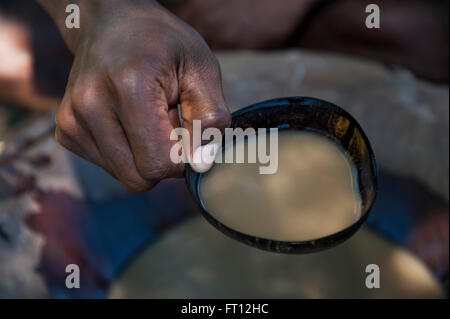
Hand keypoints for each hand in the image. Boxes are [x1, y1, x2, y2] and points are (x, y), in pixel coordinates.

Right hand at [42, 0, 229, 191]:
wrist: (111, 22)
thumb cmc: (163, 44)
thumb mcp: (202, 69)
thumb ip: (210, 119)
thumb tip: (200, 165)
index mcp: (129, 88)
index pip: (159, 163)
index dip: (183, 157)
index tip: (187, 130)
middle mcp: (90, 107)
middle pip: (139, 178)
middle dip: (163, 159)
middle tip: (168, 122)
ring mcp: (72, 120)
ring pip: (125, 176)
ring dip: (145, 154)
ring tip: (147, 117)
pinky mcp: (66, 131)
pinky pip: (110, 166)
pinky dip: (127, 152)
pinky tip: (129, 121)